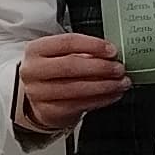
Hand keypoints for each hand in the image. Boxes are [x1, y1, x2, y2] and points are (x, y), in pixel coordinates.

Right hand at [14, 32, 130, 132]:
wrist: (38, 98)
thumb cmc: (55, 72)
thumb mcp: (61, 55)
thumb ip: (83, 52)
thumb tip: (111, 55)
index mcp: (36, 50)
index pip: (67, 42)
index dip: (93, 45)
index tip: (112, 50)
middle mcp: (33, 71)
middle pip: (70, 66)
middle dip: (100, 67)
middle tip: (119, 68)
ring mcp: (38, 93)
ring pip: (76, 88)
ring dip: (105, 86)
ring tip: (121, 82)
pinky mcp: (48, 111)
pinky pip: (79, 105)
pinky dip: (101, 100)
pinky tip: (113, 94)